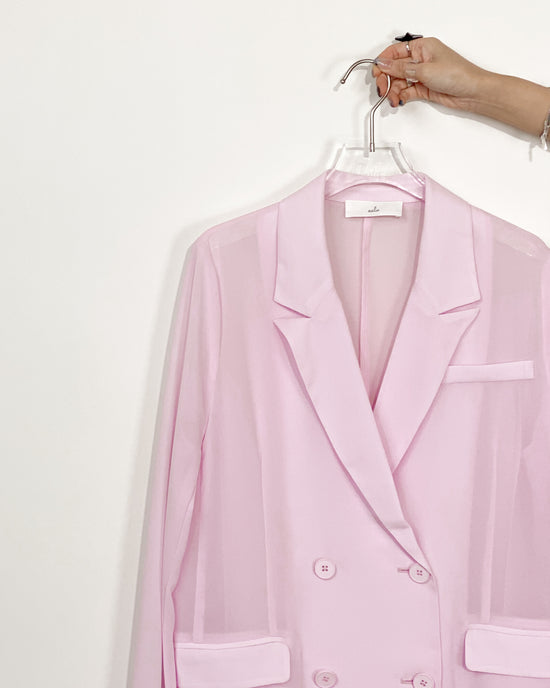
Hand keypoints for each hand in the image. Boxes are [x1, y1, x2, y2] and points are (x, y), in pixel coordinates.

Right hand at [372, 36, 486, 110]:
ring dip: (393, 91)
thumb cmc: (457, 74)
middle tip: (382, 89)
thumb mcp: (425, 70)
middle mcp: (421, 59)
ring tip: (393, 99)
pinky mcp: (423, 88)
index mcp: (422, 47)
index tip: (376, 73)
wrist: (471, 92)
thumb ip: (401, 68)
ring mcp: (421, 74)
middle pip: (395, 68)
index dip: (383, 62)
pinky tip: (399, 100)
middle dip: (386, 79)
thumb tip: (383, 64)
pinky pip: (406, 91)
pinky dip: (401, 96)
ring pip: (399, 81)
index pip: (395, 52)